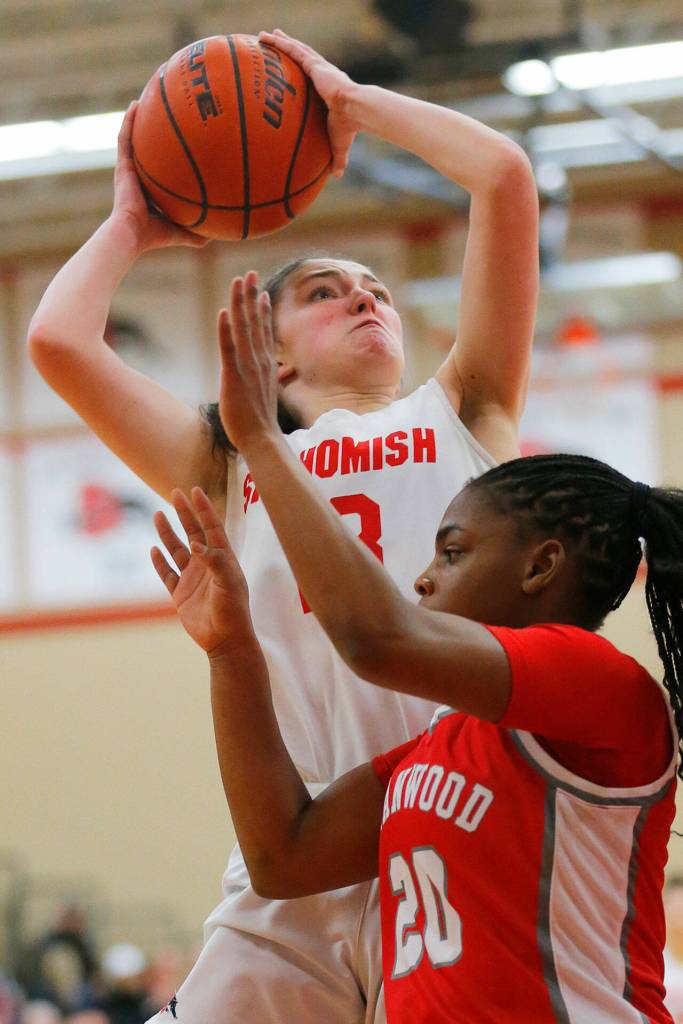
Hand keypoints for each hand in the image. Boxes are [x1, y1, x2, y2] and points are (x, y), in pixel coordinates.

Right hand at [112, 102, 209, 253]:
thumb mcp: (181, 232)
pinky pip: (125, 138)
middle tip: (165, 113)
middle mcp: (139, 177)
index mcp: (150, 190)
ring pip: (134, 138)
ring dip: (138, 119)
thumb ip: (198, 233)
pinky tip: (135, 105)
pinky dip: (128, 121)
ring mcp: (129, 170)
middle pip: (147, 149)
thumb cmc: (154, 237)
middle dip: (154, 131)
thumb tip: (220, 236)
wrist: (132, 234)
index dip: (168, 156)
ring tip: (147, 98)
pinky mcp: (122, 166)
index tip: (180, 142)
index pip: (160, 169)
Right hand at [151, 487, 252, 655]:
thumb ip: (215, 561)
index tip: (195, 490)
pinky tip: (153, 550)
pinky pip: (167, 574)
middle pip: (193, 533)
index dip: (204, 509)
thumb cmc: (233, 611)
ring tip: (157, 514)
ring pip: (177, 550)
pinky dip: (159, 562)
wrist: (225, 641)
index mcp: (222, 559)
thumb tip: (196, 543)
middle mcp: (207, 565)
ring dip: (167, 533)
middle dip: (184, 513)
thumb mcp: (229, 583)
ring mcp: (193, 579)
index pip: (212, 528)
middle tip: (174, 492)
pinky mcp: (181, 595)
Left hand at [217, 271, 279, 453]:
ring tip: (238, 281)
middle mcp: (260, 361)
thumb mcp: (267, 395)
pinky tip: (224, 311)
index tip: (259, 290)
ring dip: (240, 303)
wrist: (262, 439)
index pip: (264, 331)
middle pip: (255, 322)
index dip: (261, 309)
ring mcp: (248, 367)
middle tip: (249, 273)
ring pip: (243, 328)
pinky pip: (229, 348)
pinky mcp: (234, 376)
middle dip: (251, 296)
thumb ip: (271, 380)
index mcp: (267, 365)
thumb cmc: (262, 422)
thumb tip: (280, 375)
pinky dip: (226, 329)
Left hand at [258, 29, 359, 175]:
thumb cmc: (349, 128)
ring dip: (280, 42)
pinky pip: (293, 50)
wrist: (356, 111)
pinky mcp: (314, 64)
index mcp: (327, 89)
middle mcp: (321, 75)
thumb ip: (336, 159)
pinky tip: (267, 36)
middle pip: (300, 59)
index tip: (292, 70)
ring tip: (266, 35)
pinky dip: (280, 43)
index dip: (301, 71)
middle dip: (288, 50)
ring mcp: (317, 68)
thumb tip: (337, 177)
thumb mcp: (339, 145)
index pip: (311, 78)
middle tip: (275, 43)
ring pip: (295, 50)